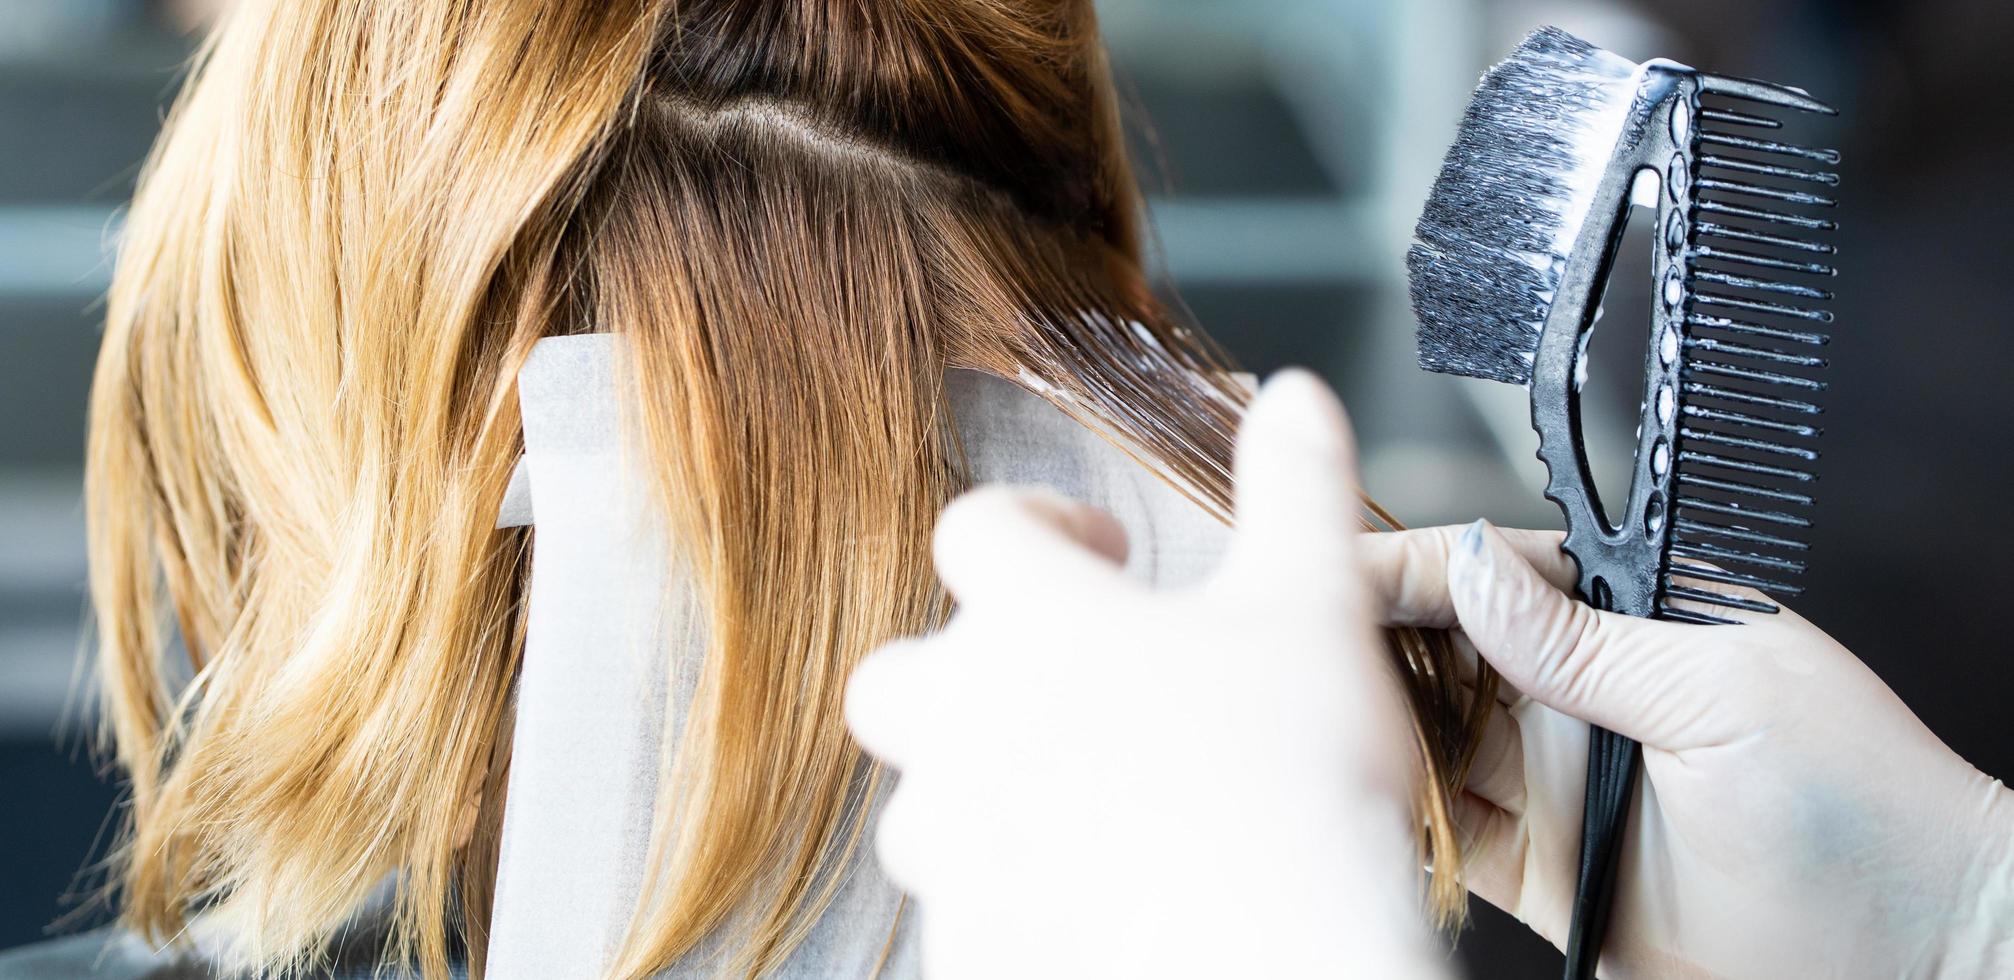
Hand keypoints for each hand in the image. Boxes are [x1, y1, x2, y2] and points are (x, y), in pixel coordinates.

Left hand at [845, 372, 1450, 978]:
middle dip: (963, 674)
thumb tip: (1293, 394)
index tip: (1106, 555)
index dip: (1039, 522)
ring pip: (918, 807)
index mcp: (1032, 620)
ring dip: (981, 797)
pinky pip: (959, 913)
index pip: (975, 528)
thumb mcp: (1314, 603)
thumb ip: (1294, 484)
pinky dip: (1008, 900)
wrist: (1275, 955)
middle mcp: (964, 724)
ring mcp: (954, 842)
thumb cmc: (1293, 779)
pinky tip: (1091, 899)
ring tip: (1086, 809)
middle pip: (894, 676)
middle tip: (1062, 689)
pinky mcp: (966, 940)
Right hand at [1363, 521, 2013, 977]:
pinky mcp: (1537, 868)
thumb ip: (1586, 642)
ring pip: (1420, 738)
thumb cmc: (1860, 810)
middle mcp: (1576, 693)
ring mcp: (1551, 780)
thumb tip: (1469, 566)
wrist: (1908, 965)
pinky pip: (1437, 829)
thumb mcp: (1724, 698)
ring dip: (1362, 732)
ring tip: (1298, 729)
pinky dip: (1388, 817)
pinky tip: (1350, 804)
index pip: (1484, 571)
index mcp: (1627, 621)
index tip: (1316, 570)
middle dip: (1354, 644)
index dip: (1398, 567)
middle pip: (1431, 649)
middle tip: (1282, 656)